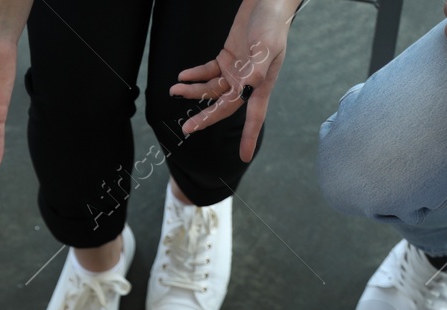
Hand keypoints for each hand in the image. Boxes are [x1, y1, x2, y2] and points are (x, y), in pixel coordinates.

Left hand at [170, 0, 293, 160]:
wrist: (267, 1)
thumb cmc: (271, 24)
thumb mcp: (267, 46)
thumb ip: (257, 68)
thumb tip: (247, 88)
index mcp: (261, 84)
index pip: (253, 116)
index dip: (248, 136)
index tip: (243, 157)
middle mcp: (248, 81)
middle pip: (224, 106)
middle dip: (205, 118)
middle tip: (187, 128)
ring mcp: (237, 70)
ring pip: (212, 90)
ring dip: (193, 91)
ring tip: (175, 90)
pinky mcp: (228, 57)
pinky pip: (209, 72)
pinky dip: (195, 75)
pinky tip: (183, 77)